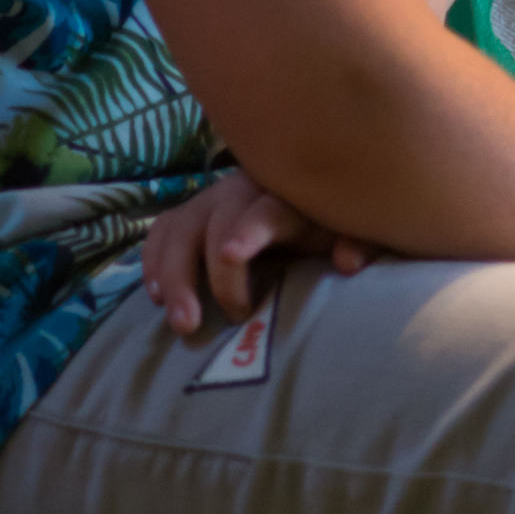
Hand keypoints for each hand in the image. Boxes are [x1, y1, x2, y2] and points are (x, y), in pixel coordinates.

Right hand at [143, 169, 376, 335]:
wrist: (318, 196)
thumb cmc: (337, 221)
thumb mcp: (359, 230)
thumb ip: (361, 242)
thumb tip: (346, 263)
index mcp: (290, 195)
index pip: (267, 211)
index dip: (248, 231)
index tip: (231, 255)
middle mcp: (246, 191)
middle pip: (216, 225)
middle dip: (210, 275)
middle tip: (210, 322)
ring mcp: (215, 199)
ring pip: (181, 229)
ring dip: (173, 275)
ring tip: (179, 322)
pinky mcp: (195, 212)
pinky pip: (164, 230)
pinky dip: (154, 259)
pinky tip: (155, 295)